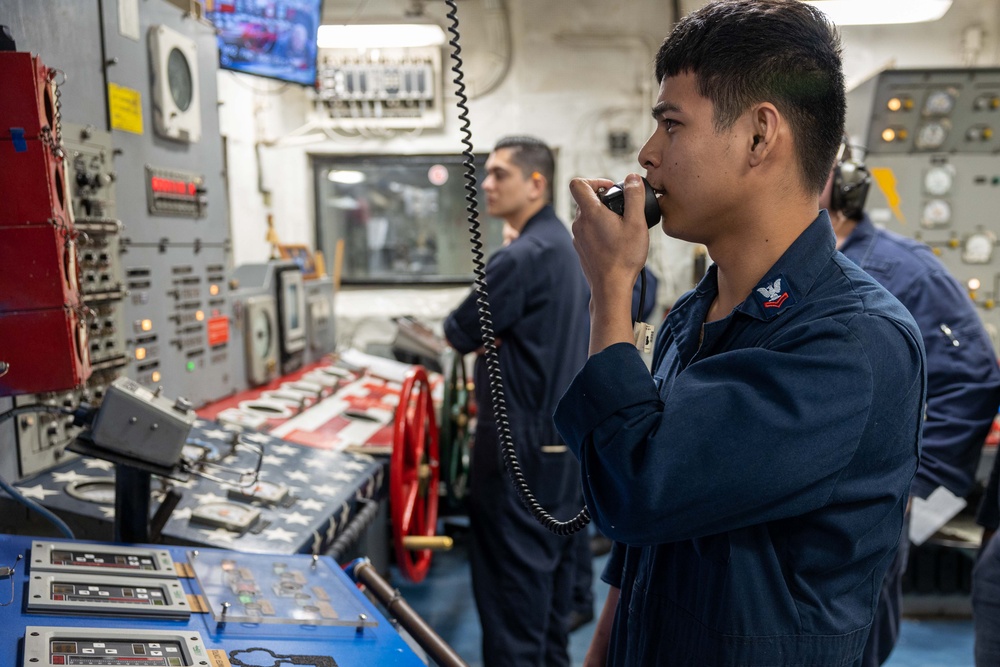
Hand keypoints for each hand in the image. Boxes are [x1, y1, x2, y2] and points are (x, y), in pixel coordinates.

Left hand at [569, 175, 649, 302]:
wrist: (610, 288)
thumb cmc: (624, 257)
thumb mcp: (637, 223)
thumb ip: (634, 197)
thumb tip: (632, 178)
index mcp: (590, 213)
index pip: (578, 183)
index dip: (595, 180)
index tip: (611, 189)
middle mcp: (579, 223)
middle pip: (584, 199)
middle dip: (603, 199)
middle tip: (622, 209)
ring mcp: (577, 237)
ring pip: (586, 216)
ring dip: (601, 215)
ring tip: (620, 227)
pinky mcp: (580, 249)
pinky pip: (587, 231)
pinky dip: (598, 230)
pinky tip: (614, 242)